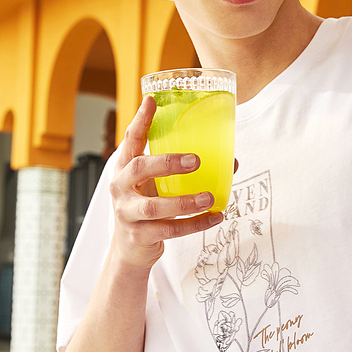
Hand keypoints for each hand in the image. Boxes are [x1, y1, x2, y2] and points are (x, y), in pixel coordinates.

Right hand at [109, 96, 225, 271]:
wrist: (129, 250)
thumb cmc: (146, 207)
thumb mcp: (156, 185)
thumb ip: (181, 171)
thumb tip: (230, 161)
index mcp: (125, 168)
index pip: (131, 139)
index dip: (141, 120)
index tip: (152, 101)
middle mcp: (121, 187)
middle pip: (138, 168)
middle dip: (167, 162)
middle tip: (195, 160)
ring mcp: (127, 213)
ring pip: (154, 206)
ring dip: (184, 202)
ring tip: (209, 198)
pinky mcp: (139, 235)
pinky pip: (169, 230)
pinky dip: (194, 224)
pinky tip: (214, 217)